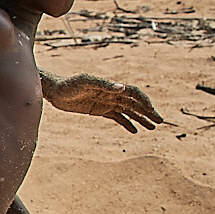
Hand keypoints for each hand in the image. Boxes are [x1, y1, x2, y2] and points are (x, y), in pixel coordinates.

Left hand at [40, 71, 163, 132]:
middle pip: (135, 103)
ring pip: (128, 111)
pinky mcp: (99, 110)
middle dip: (148, 112)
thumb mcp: (85, 82)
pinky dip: (126, 123)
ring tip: (152, 127)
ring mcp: (107, 102)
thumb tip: (122, 87)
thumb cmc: (69, 84)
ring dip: (141, 118)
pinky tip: (134, 131)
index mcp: (111, 86)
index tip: (153, 112)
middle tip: (159, 122)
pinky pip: (117, 117)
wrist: (54, 91)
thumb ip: (103, 84)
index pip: (134, 94)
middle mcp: (112, 94)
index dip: (145, 102)